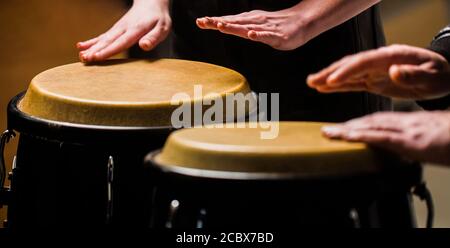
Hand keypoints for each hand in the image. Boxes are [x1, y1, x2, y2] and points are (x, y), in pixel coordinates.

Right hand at [77, 0, 170, 61]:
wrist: (151, 3)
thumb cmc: (158, 18)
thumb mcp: (162, 28)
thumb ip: (153, 38)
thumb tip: (144, 46)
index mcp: (136, 29)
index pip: (121, 42)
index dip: (109, 50)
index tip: (98, 56)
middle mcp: (124, 28)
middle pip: (108, 41)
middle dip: (96, 50)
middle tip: (85, 59)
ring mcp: (118, 28)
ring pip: (103, 39)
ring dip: (91, 47)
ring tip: (81, 56)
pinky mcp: (115, 29)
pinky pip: (102, 36)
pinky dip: (91, 41)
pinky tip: (80, 46)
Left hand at [196, 8, 310, 50]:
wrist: (301, 22)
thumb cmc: (276, 26)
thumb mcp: (255, 26)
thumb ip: (240, 27)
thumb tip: (221, 24)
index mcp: (248, 20)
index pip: (229, 21)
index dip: (214, 21)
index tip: (199, 21)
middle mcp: (254, 22)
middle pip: (234, 22)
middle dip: (218, 22)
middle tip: (203, 21)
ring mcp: (265, 28)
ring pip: (247, 27)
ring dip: (233, 27)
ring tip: (220, 26)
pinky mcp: (276, 35)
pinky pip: (266, 35)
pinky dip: (257, 34)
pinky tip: (250, 34)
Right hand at [307, 45, 449, 99]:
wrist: (443, 76)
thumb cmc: (440, 75)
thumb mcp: (432, 76)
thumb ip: (413, 74)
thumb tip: (393, 71)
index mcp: (392, 56)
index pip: (364, 62)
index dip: (347, 71)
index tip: (331, 81)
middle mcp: (379, 61)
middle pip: (350, 64)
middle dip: (330, 72)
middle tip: (312, 81)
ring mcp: (375, 70)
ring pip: (348, 72)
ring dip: (329, 77)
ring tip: (310, 82)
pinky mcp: (374, 80)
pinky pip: (353, 83)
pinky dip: (338, 85)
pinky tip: (324, 88)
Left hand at [322, 111, 449, 164]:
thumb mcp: (443, 132)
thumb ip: (428, 134)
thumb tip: (422, 141)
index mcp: (416, 122)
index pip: (384, 121)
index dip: (364, 124)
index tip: (348, 127)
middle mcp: (410, 123)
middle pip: (373, 122)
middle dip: (350, 126)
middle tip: (330, 130)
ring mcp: (411, 131)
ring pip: (372, 127)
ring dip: (348, 130)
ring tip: (329, 133)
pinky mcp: (415, 141)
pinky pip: (382, 136)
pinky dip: (362, 135)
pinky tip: (348, 136)